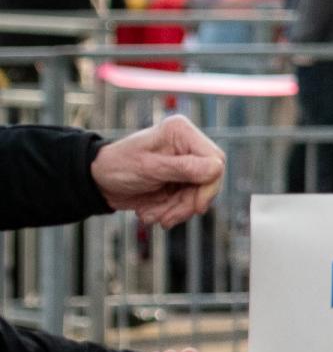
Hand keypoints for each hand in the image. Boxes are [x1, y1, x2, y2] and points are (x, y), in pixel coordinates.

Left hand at [92, 114, 225, 226]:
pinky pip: (188, 200)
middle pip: (210, 180)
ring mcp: (185, 163)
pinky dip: (172, 211)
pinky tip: (151, 213)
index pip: (214, 161)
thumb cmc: (117, 166)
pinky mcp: (181, 179)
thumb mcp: (149, 168)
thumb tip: (216, 170)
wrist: (96, 181)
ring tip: (152, 217)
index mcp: (182, 132)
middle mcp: (188, 145)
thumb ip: (184, 168)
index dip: (208, 187)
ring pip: (199, 194)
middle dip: (189, 203)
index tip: (196, 208)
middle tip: (167, 219)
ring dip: (177, 210)